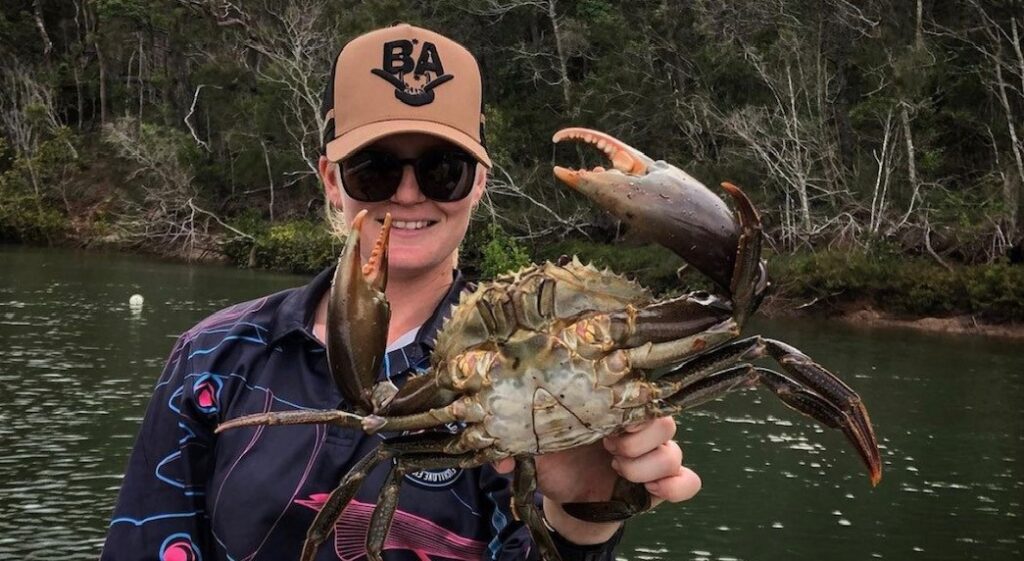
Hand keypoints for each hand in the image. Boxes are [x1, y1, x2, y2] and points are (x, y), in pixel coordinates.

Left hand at [492, 416, 700, 544]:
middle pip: (665, 421)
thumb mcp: (535, 450)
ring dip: (644, 467)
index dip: (630, 408)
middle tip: (608, 450)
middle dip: (636, 442)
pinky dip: (676, 486)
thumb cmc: (556, 462)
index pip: (641, 392)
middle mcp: (638, 428)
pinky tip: (650, 491)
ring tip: (617, 471)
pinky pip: (689, 481)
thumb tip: (502, 459)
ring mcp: (652, 455)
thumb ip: (517, 447)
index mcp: (612, 410)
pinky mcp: (661, 483)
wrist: (567, 499)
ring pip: (673, 452)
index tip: (607, 426)